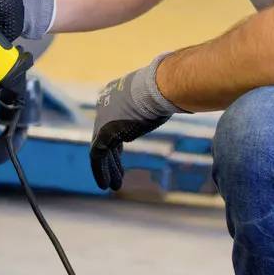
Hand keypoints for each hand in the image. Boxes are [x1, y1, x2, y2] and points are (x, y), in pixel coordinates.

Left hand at [89, 56, 179, 190]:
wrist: (160, 88)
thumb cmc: (169, 90)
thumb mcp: (162, 98)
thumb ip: (159, 107)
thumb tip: (177, 109)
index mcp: (116, 93)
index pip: (114, 121)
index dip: (118, 140)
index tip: (122, 154)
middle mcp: (105, 105)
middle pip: (107, 136)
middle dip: (113, 158)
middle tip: (119, 175)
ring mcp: (102, 118)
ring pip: (101, 149)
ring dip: (109, 169)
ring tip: (114, 187)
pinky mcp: (102, 132)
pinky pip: (97, 156)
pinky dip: (100, 171)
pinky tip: (106, 184)